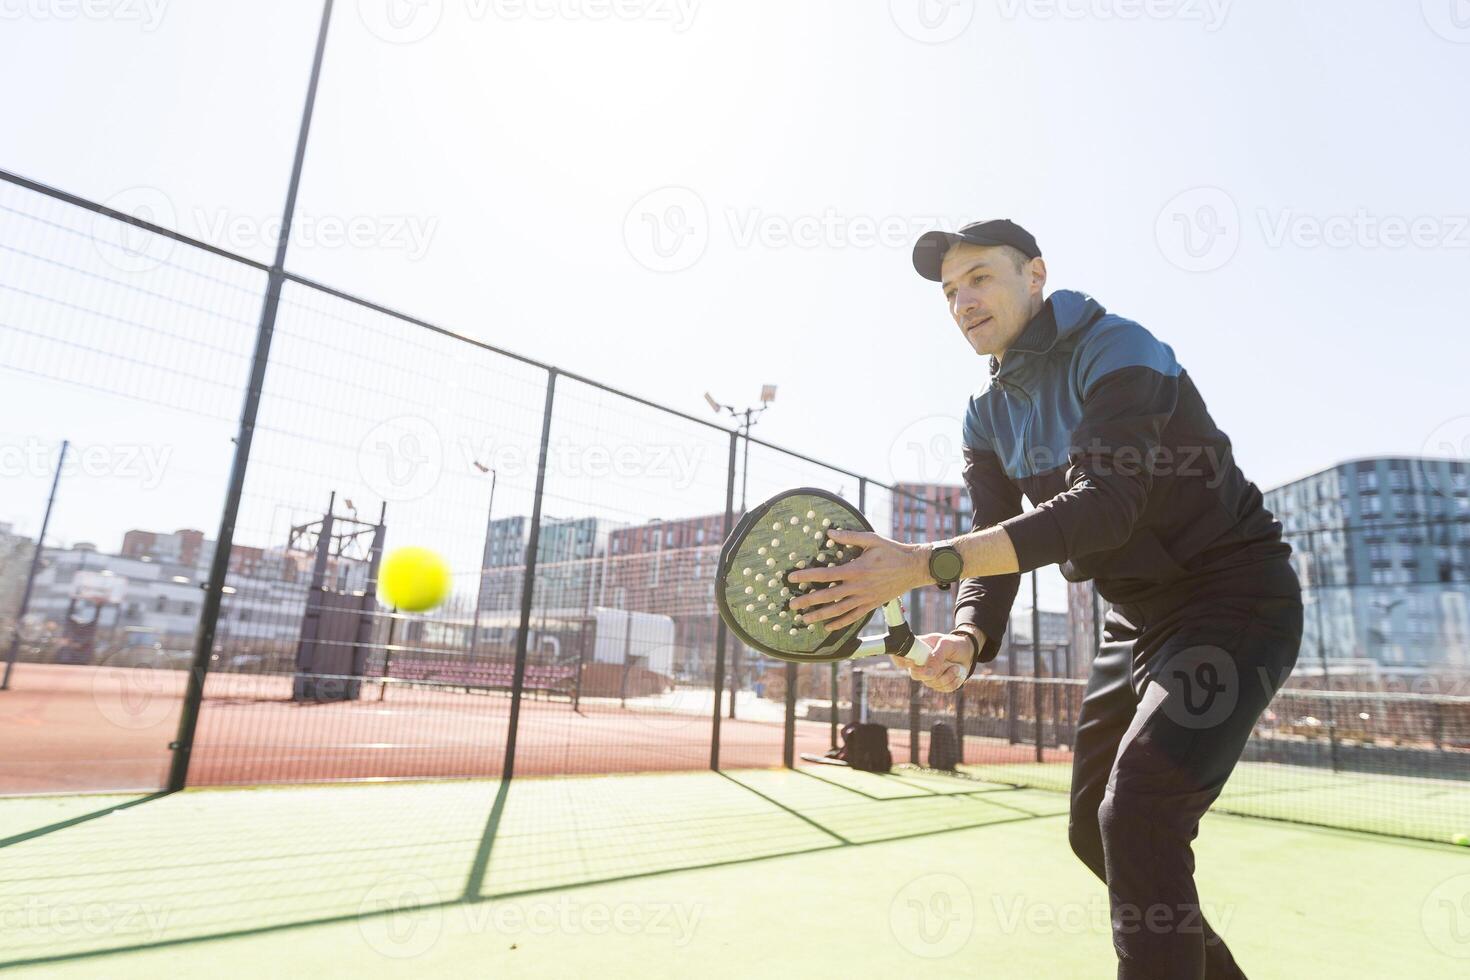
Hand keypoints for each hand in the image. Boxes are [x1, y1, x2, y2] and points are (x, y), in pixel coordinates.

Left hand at [787, 529, 927, 631]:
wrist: (913, 568)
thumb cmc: (892, 551)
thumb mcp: (872, 539)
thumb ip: (849, 537)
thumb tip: (829, 532)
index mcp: (856, 569)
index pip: (825, 575)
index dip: (807, 576)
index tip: (792, 578)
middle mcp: (858, 587)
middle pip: (828, 596)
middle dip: (808, 601)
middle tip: (792, 606)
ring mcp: (865, 598)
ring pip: (838, 610)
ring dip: (820, 616)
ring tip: (804, 620)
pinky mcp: (871, 605)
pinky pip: (853, 616)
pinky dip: (840, 623)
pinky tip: (828, 627)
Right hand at [890, 633, 973, 692]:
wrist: (968, 652)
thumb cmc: (954, 644)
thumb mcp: (946, 644)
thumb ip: (936, 656)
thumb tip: (927, 673)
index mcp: (916, 650)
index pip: (898, 658)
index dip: (901, 661)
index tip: (913, 662)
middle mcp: (919, 664)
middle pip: (915, 675)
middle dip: (933, 672)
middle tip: (947, 664)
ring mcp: (927, 675)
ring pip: (931, 683)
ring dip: (947, 676)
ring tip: (955, 667)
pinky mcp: (938, 684)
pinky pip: (942, 689)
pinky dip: (953, 682)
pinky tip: (957, 673)